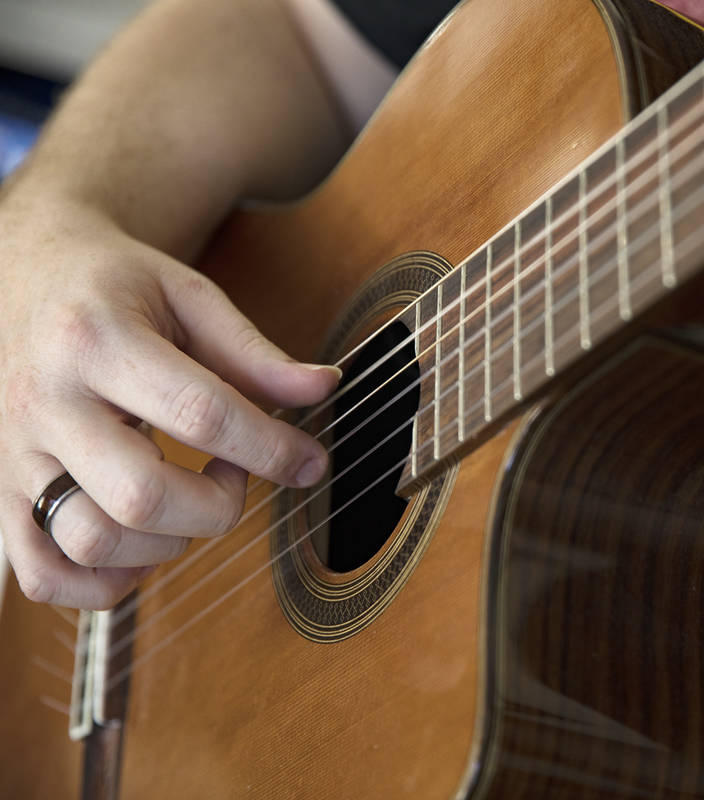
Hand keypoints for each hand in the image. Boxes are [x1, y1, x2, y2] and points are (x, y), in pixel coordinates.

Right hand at [0, 196, 338, 608]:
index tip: (311, 461)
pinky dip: (104, 584)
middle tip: (233, 474)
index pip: (200, 414)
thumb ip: (255, 352)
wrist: (17, 274)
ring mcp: (12, 454)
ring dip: (166, 543)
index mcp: (94, 339)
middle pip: (142, 496)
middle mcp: (43, 401)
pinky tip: (142, 544)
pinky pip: (44, 576)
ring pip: (92, 542)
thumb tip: (325, 388)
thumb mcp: (186, 295)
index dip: (272, 448)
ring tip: (186, 498)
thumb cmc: (110, 286)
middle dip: (218, 506)